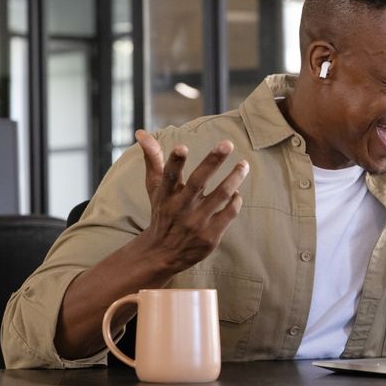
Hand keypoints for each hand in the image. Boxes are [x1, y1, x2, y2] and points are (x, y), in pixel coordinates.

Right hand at [135, 129, 248, 272]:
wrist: (163, 253)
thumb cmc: (163, 212)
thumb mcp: (155, 188)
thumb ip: (153, 160)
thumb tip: (142, 132)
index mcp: (166, 195)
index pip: (169, 176)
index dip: (175, 162)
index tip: (181, 147)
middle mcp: (181, 208)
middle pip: (198, 182)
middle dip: (213, 161)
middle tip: (227, 143)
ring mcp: (196, 223)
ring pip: (220, 195)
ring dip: (234, 178)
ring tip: (244, 164)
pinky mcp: (210, 236)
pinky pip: (228, 214)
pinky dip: (235, 201)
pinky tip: (237, 193)